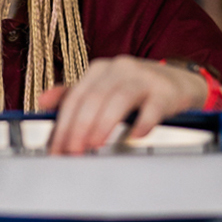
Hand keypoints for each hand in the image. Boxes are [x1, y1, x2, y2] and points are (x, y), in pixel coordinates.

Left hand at [36, 55, 205, 154]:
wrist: (180, 82)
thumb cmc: (136, 89)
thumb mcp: (103, 88)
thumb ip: (73, 95)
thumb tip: (42, 101)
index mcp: (99, 71)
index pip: (74, 98)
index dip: (63, 124)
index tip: (57, 149)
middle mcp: (119, 69)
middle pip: (92, 99)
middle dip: (78, 128)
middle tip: (73, 152)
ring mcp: (144, 77)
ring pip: (118, 99)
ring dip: (103, 124)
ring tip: (93, 145)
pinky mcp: (166, 90)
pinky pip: (153, 107)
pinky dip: (142, 123)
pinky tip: (133, 137)